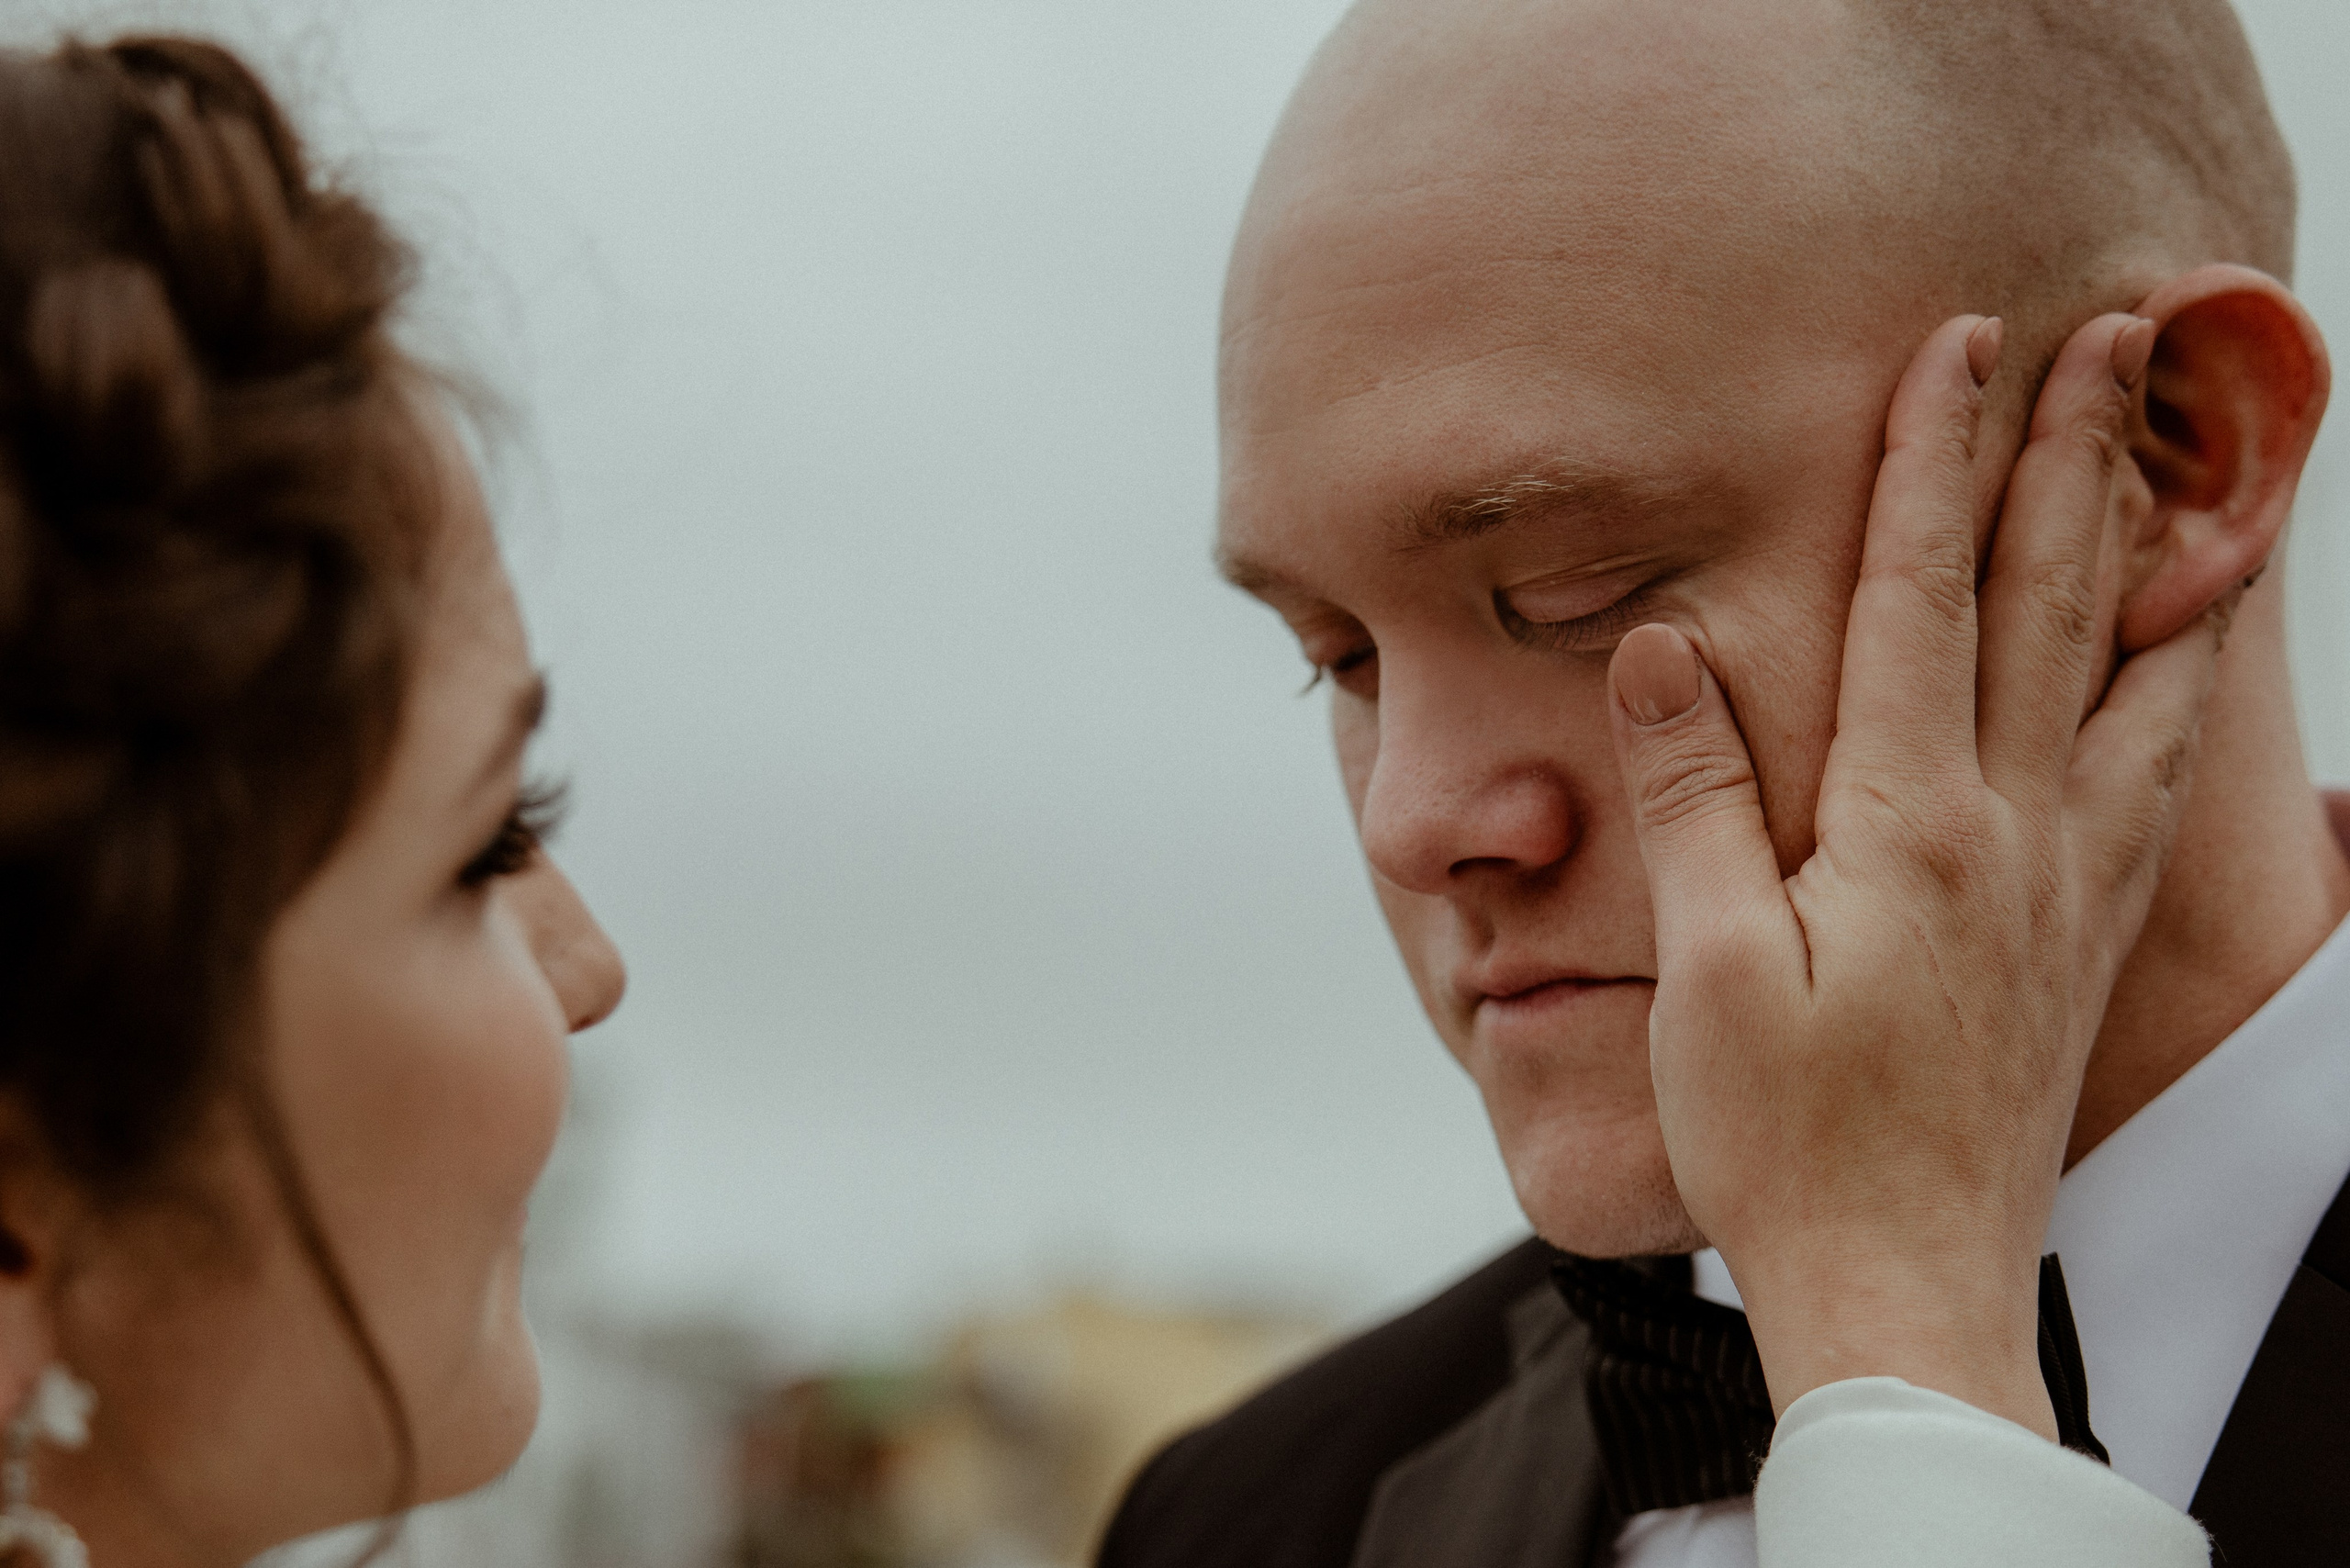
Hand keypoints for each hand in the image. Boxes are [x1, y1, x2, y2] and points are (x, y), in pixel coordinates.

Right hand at [1607, 311, 2226, 1438]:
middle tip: (2115, 327)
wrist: (1905, 1288)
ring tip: (2176, 444)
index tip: (1954, 343)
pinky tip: (2196, 639)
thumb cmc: (1784, 1143)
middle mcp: (2013, 832)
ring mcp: (2067, 880)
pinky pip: (2161, 770)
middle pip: (2048, 601)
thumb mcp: (1702, 973)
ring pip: (2128, 670)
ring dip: (2145, 540)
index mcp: (1907, 827)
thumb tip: (1664, 646)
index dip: (1932, 460)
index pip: (1918, 599)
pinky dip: (2185, 675)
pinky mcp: (2086, 932)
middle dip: (2070, 450)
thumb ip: (1697, 797)